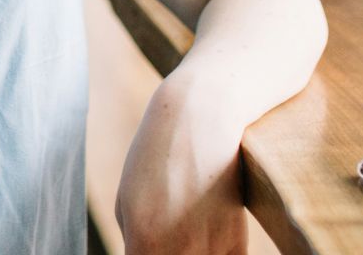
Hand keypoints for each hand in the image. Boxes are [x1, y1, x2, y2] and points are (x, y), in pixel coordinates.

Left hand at [115, 74, 247, 254]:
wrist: (201, 121)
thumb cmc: (155, 157)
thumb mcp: (126, 201)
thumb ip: (133, 241)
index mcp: (143, 242)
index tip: (144, 249)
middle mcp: (179, 252)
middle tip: (163, 239)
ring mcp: (211, 250)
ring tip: (184, 232)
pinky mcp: (236, 243)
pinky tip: (206, 247)